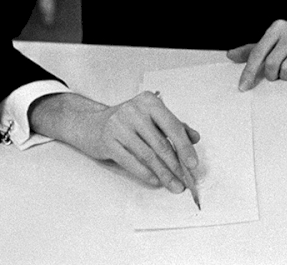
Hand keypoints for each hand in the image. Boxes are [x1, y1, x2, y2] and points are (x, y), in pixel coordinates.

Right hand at [29, 92, 199, 190]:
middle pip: (161, 144)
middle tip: (185, 180)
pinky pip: (131, 162)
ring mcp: (119, 126)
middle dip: (176, 166)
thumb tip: (195, 138)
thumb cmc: (128, 121)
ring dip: (163, 174)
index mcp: (149, 102)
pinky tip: (155, 181)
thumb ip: (175, 126)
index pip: (173, 126)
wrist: (91, 124)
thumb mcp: (152, 117)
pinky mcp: (108, 142)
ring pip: (148, 156)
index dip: (185, 148)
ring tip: (173, 184)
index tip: (193, 164)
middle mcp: (135, 111)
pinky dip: (146, 174)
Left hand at [226, 18, 286, 90]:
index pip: (257, 52)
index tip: (243, 87)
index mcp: (277, 27)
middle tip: (278, 74)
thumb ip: (254, 48)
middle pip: (271, 65)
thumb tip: (230, 55)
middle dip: (272, 75)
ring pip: (286, 71)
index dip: (248, 72)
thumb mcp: (277, 38)